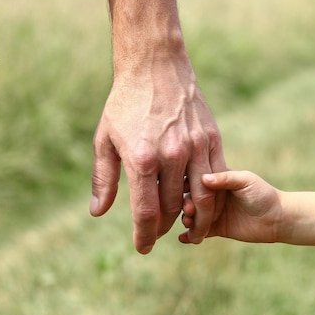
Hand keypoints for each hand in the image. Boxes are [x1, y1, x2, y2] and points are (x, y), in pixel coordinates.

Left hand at [90, 60, 225, 253]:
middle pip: (172, 209)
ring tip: (184, 226)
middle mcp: (171, 156)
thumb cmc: (125, 104)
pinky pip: (216, 178)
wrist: (155, 67)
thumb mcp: (105, 140)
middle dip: (163, 227)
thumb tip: (98, 213)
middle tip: (156, 233)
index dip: (144, 236)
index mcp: (141, 159)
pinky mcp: (211, 139)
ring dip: (193, 219)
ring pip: (201, 199)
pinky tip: (199, 201)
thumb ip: (103, 179)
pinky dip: (209, 196)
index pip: (146, 213)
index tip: (142, 248)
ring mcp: (195, 147)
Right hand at [180, 171, 282, 243]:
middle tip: (189, 210)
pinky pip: (199, 232)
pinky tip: (183, 238)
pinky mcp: (217, 228)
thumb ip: (225, 178)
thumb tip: (203, 178)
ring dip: (187, 219)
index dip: (188, 184)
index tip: (184, 188)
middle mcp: (213, 195)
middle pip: (192, 198)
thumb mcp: (245, 181)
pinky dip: (189, 235)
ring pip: (193, 216)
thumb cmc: (263, 194)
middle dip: (187, 204)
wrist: (277, 218)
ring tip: (188, 222)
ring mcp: (213, 212)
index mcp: (218, 179)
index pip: (197, 180)